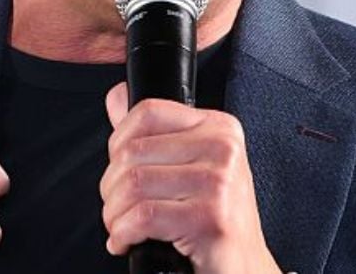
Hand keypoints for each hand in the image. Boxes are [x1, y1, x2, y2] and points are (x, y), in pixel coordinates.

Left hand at [100, 83, 280, 273]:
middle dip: (110, 189)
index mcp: (219, 127)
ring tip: (122, 228)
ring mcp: (219, 182)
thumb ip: (153, 132)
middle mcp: (223, 148)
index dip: (117, 143)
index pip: (146, 112)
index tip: (119, 170)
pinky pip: (143, 217)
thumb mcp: (191, 166)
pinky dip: (124, 234)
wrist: (244, 268)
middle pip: (132, 152)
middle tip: (118, 209)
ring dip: (114, 215)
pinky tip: (128, 242)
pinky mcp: (210, 218)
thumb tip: (117, 98)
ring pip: (133, 185)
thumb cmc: (215, 222)